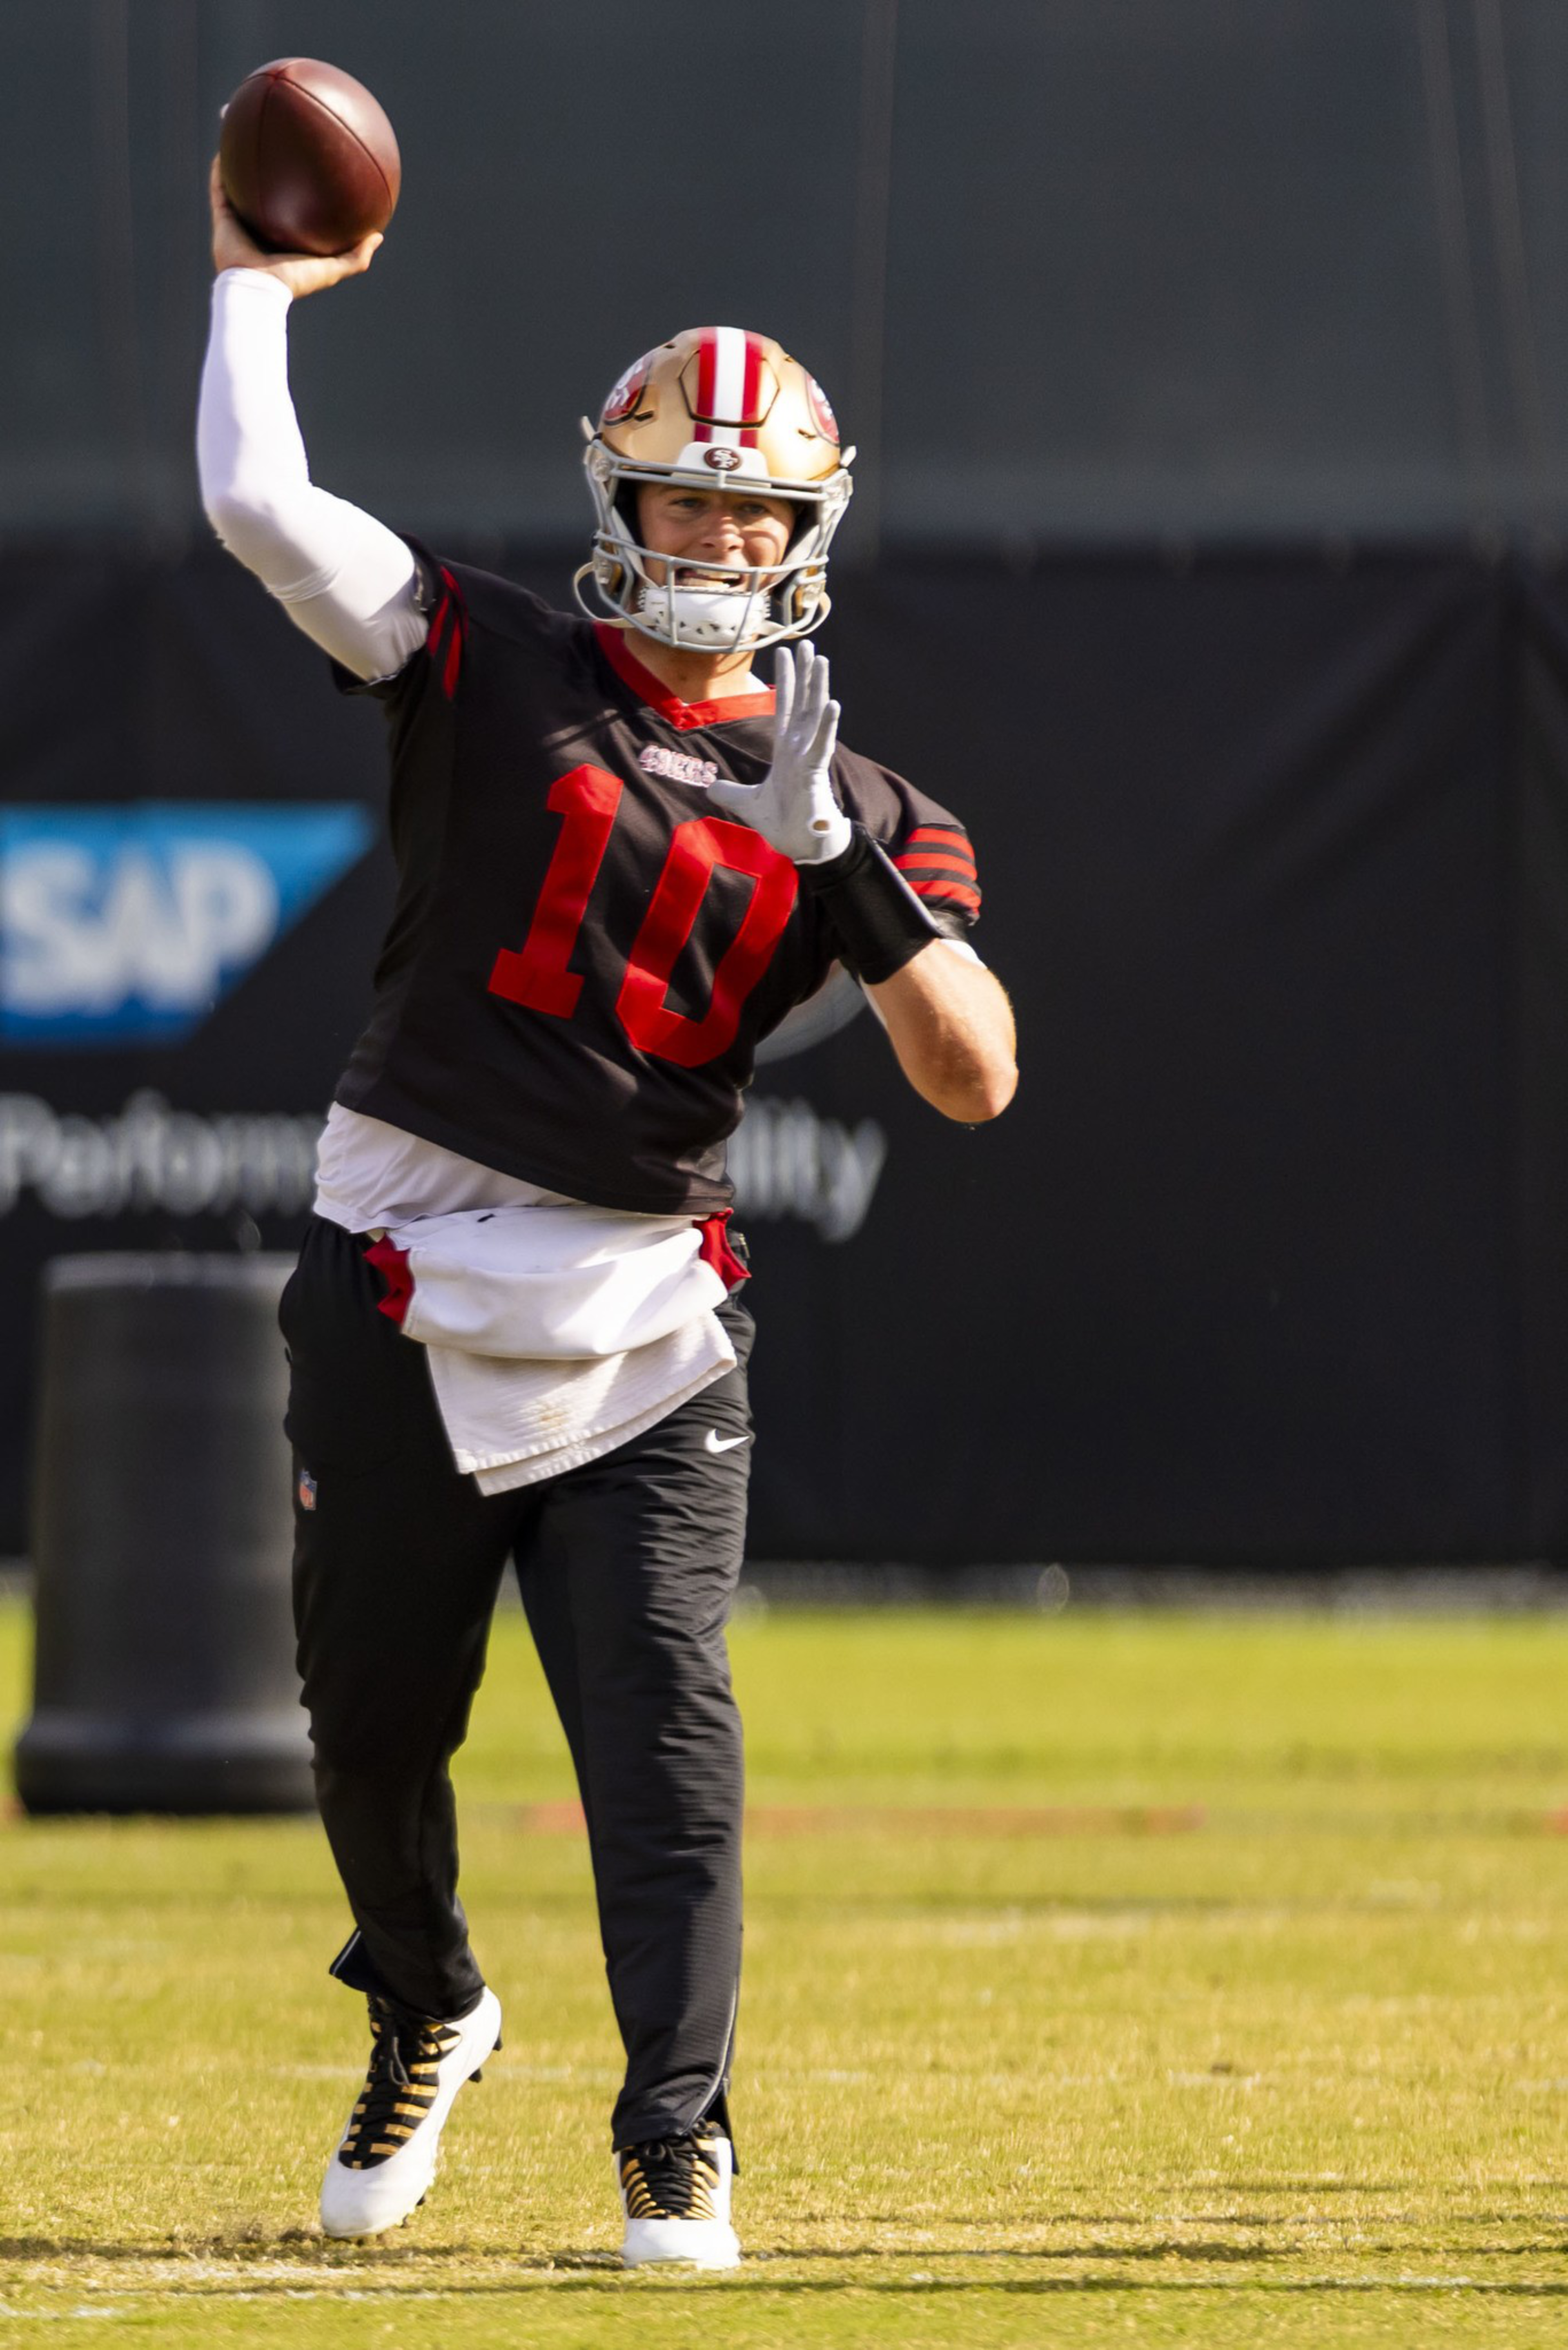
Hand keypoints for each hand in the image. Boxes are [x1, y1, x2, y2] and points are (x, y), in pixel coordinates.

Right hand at [208, 154, 381, 297]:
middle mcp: (260, 230)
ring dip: (239, 164)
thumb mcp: (332, 269)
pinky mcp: (222, 221)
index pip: (290, 212)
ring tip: (245, 137)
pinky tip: (225, 147)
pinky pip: (219, 189)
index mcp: (283, 240)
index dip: (297, 193)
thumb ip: (356, 256)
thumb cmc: (295, 281)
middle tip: (277, 147)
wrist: (259, 289)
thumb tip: (378, 235)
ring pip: (238, 188)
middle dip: (268, 172)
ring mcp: (239, 225)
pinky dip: (220, 170)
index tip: (308, 172)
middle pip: (264, 195)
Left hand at [707, 642, 850, 864]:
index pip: (784, 707)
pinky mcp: (814, 773)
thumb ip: (729, 793)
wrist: (800, 844)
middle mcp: (799, 748)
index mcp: (785, 750)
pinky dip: (826, 724)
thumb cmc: (783, 823)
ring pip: (814, 715)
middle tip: (808, 643)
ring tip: (821, 660)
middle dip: (805, 673)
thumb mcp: (747, 803)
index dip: (784, 680)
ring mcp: (808, 757)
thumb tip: (709, 788)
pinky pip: (822, 744)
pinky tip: (833, 703)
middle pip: (802, 702)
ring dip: (817, 687)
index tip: (786, 653)